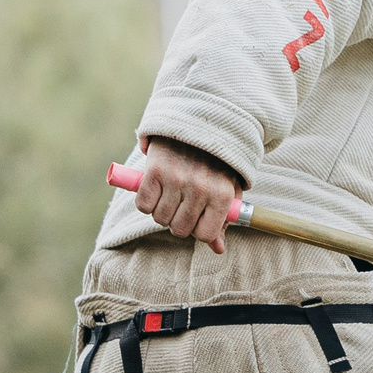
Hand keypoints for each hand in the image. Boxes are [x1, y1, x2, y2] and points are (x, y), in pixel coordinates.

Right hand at [134, 136, 242, 253]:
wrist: (197, 123)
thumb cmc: (216, 163)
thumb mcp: (228, 189)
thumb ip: (225, 219)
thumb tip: (218, 248)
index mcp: (223, 195)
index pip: (204, 235)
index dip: (198, 231)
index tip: (197, 219)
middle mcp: (200, 189)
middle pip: (179, 230)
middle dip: (178, 222)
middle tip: (182, 206)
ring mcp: (176, 179)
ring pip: (160, 219)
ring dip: (162, 211)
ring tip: (170, 195)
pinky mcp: (155, 170)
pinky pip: (143, 205)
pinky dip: (146, 201)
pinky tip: (156, 189)